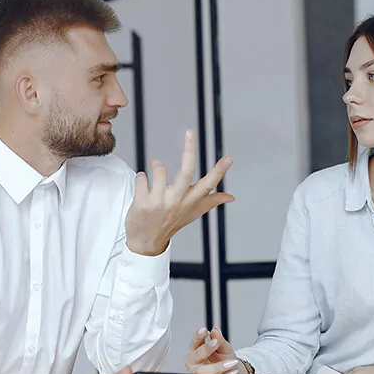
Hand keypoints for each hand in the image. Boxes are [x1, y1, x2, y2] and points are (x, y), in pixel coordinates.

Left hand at [126, 131, 233, 255]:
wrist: (146, 242)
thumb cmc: (170, 223)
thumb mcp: (192, 213)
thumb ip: (211, 202)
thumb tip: (231, 197)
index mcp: (190, 202)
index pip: (208, 185)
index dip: (219, 171)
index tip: (229, 158)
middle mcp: (177, 201)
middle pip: (186, 171)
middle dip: (189, 150)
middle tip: (190, 131)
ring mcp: (160, 203)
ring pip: (159, 169)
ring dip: (155, 164)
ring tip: (154, 169)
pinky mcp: (143, 203)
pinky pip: (142, 177)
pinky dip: (141, 177)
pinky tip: (143, 185)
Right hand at [184, 327, 245, 373]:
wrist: (232, 370)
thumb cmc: (225, 357)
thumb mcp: (224, 347)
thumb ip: (219, 339)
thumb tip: (215, 330)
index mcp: (196, 350)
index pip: (195, 342)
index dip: (198, 336)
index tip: (205, 330)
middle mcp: (194, 362)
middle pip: (196, 356)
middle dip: (205, 349)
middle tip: (216, 342)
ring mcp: (199, 373)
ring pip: (202, 371)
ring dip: (217, 367)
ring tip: (230, 362)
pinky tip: (232, 370)